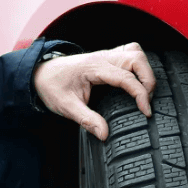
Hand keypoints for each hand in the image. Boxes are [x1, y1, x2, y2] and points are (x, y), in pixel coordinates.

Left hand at [33, 42, 154, 139]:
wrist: (40, 73)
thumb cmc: (52, 86)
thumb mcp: (66, 107)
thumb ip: (87, 120)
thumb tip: (104, 134)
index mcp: (94, 68)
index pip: (126, 77)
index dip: (141, 94)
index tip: (146, 111)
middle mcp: (102, 57)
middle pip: (137, 59)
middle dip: (148, 80)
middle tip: (146, 101)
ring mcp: (105, 55)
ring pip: (136, 53)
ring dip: (145, 71)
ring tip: (144, 92)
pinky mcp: (107, 57)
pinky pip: (129, 53)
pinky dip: (138, 66)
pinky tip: (136, 81)